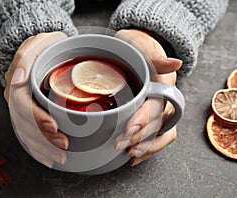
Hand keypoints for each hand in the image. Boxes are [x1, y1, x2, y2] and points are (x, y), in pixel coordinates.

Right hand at [4, 32, 68, 167]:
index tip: (53, 126)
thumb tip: (17, 80)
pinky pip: (29, 135)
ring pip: (26, 133)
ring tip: (60, 158)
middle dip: (43, 139)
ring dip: (42, 148)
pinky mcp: (29, 115)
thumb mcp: (38, 42)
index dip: (36, 118)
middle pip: (24, 123)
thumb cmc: (46, 46)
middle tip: (63, 147)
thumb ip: (26, 56)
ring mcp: (21, 108)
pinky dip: (38, 149)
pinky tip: (48, 159)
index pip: (22, 104)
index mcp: (17, 82)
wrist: (46, 51)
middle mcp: (16, 98)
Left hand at [114, 29, 181, 165]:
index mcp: (163, 83)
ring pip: (161, 133)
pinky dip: (148, 148)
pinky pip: (158, 136)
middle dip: (139, 136)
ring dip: (146, 146)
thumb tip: (176, 64)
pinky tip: (133, 157)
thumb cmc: (136, 46)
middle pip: (157, 122)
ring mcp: (161, 108)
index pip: (157, 104)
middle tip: (120, 143)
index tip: (130, 127)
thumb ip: (155, 56)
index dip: (145, 118)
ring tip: (130, 154)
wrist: (136, 48)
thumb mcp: (141, 45)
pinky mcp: (154, 116)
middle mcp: (165, 98)